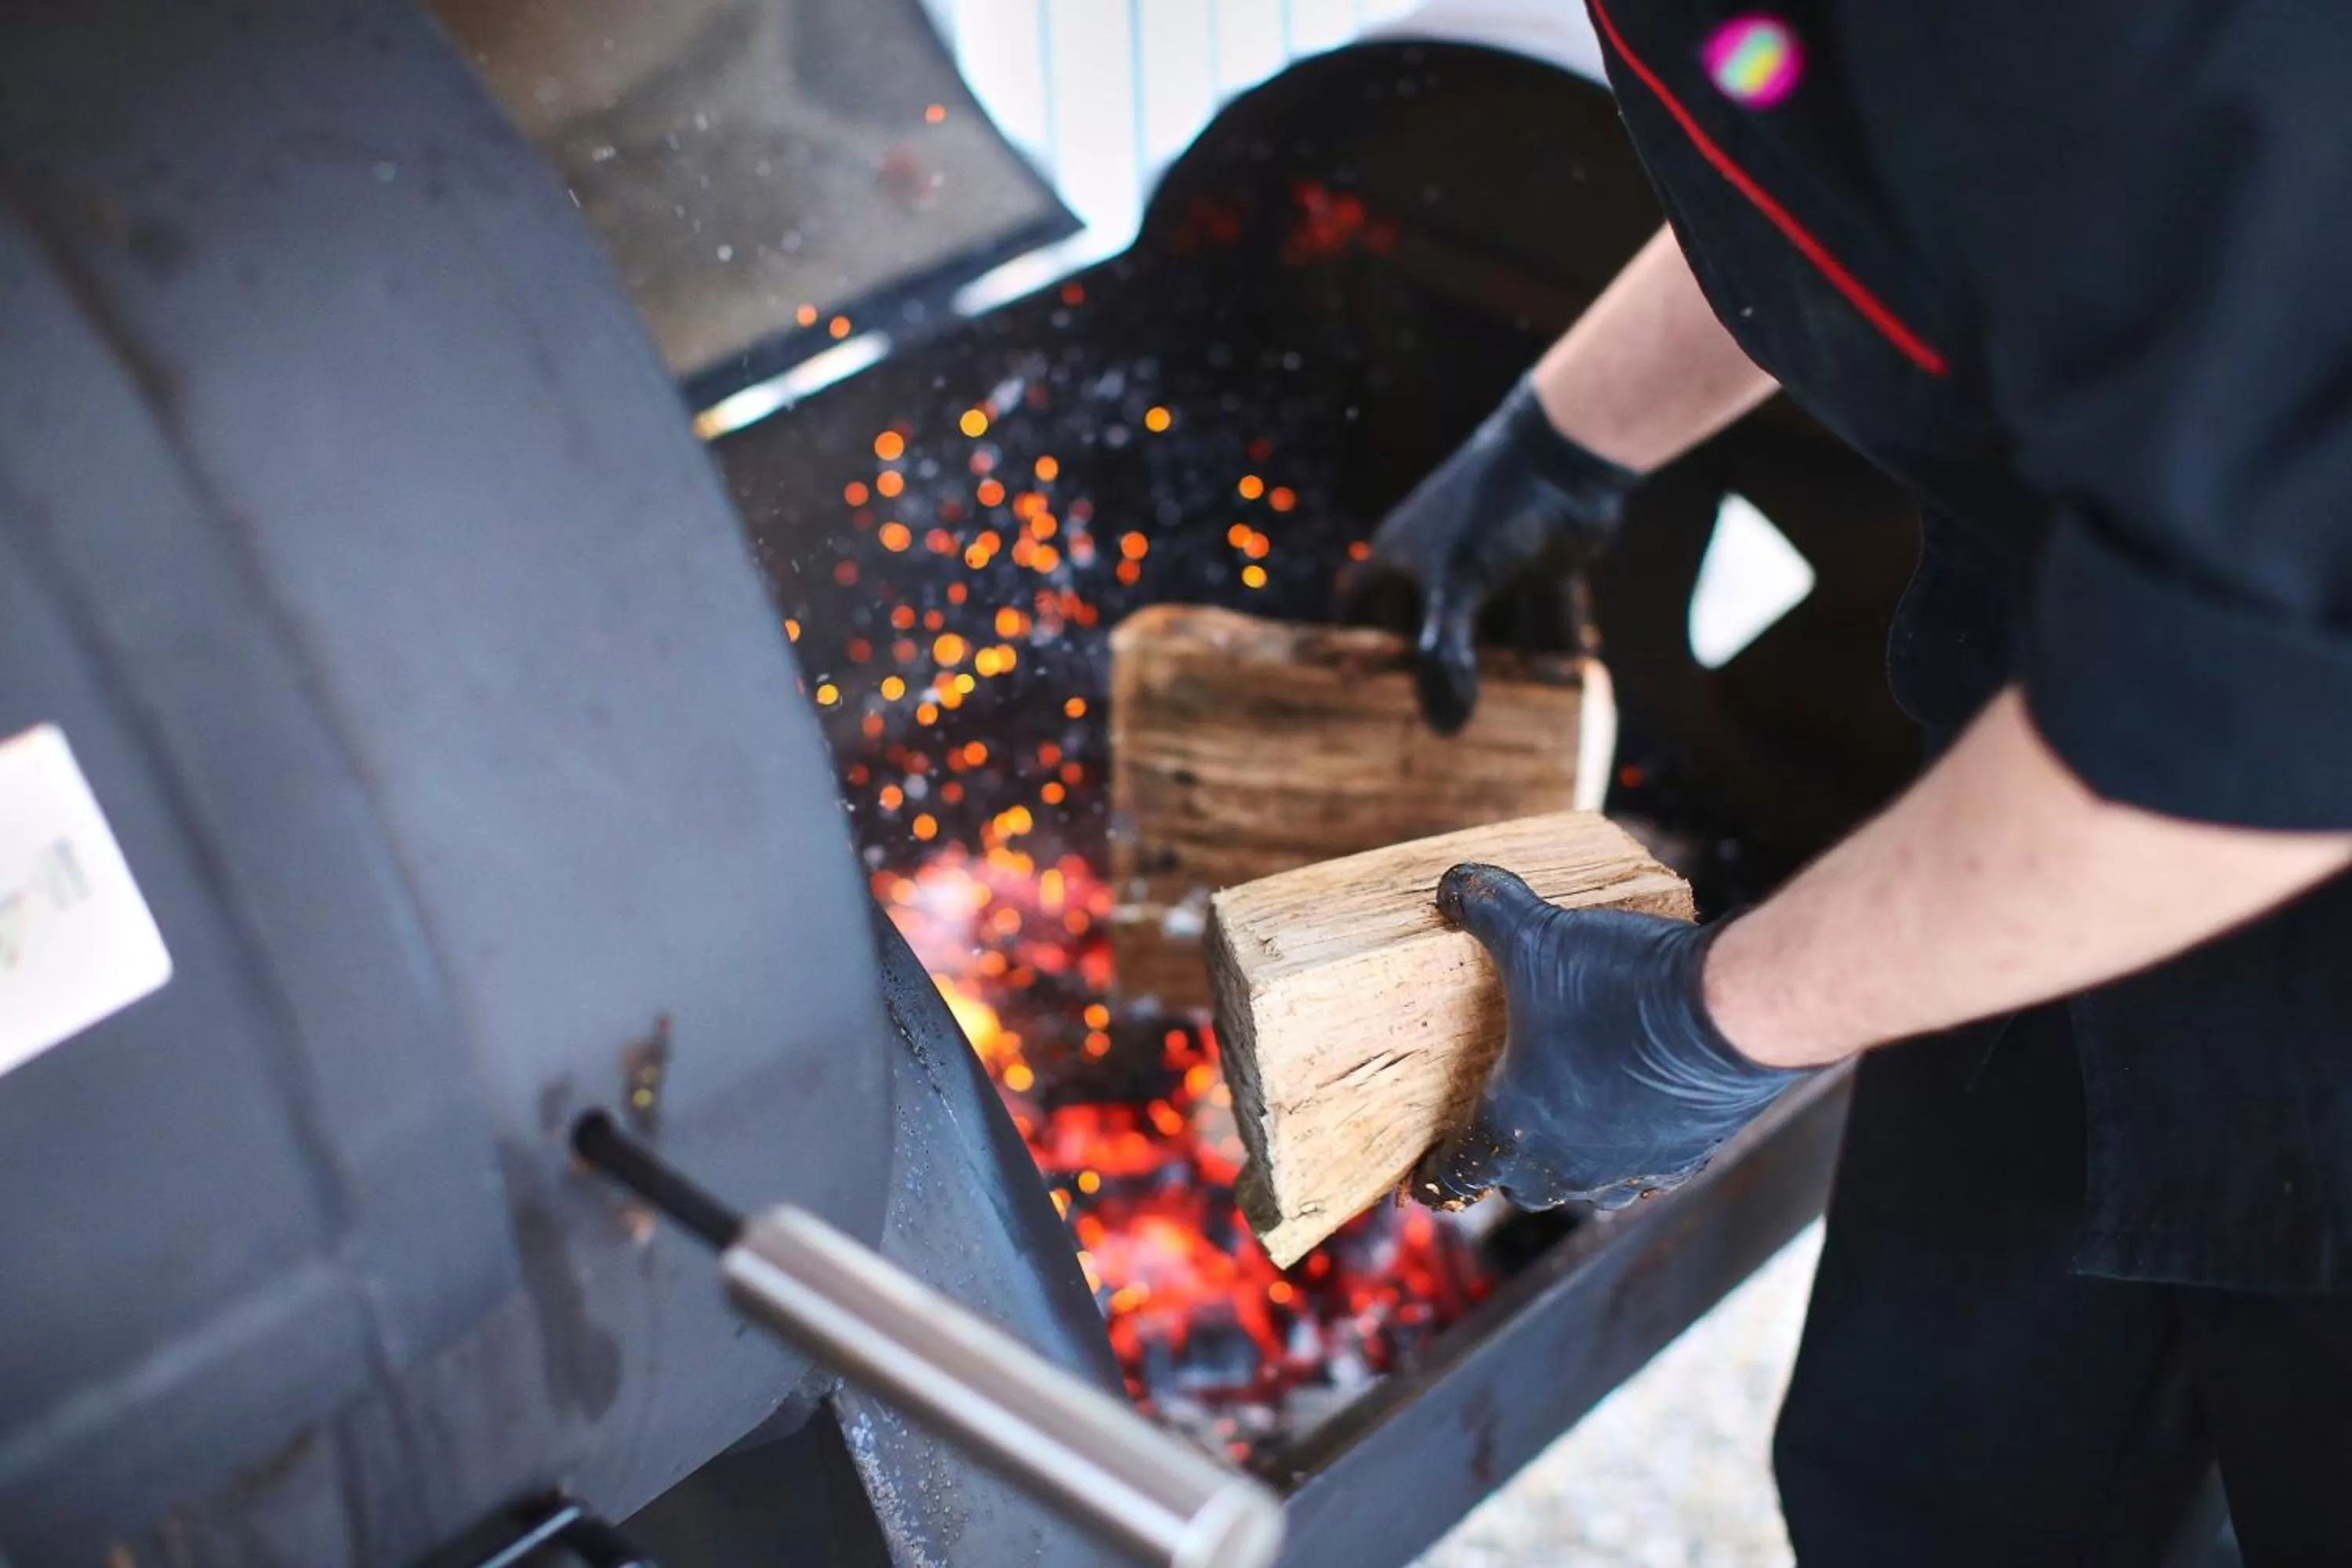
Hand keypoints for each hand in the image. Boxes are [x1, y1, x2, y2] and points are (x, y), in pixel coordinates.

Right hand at [1336, 376, 1637, 733]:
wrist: (1568, 453)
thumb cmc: (1494, 510)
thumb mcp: (1458, 584)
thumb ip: (1446, 654)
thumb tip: (1443, 730)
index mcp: (1402, 552)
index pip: (1360, 600)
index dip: (1354, 639)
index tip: (1355, 687)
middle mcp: (1441, 556)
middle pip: (1426, 622)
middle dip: (1432, 668)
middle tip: (1433, 718)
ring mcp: (1491, 558)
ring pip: (1488, 623)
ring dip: (1496, 663)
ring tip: (1498, 713)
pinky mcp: (1539, 561)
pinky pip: (1541, 613)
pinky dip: (1551, 645)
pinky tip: (1561, 682)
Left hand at [1413, 864, 1805, 1212]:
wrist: (1727, 1015)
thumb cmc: (1619, 986)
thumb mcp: (1536, 934)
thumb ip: (1487, 906)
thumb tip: (1450, 884)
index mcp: (1514, 1125)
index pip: (1457, 1172)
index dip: (1435, 1174)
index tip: (1422, 1178)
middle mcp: (1567, 1165)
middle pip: (1519, 1184)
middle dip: (1503, 1162)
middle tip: (1496, 1131)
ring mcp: (1628, 1168)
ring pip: (1585, 1185)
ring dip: (1569, 1159)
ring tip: (1565, 1124)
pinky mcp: (1683, 1156)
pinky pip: (1643, 1170)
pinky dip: (1629, 1150)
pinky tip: (1632, 1114)